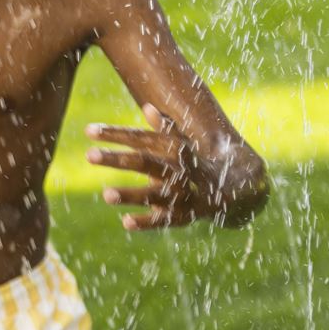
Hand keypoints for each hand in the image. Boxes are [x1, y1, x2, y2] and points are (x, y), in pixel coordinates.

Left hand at [86, 102, 221, 230]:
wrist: (239, 188)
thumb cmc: (200, 164)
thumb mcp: (184, 145)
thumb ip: (165, 130)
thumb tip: (148, 107)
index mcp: (175, 150)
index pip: (142, 138)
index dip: (116, 134)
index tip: (89, 130)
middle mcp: (179, 170)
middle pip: (145, 163)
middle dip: (118, 159)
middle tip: (89, 155)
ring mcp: (183, 194)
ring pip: (154, 194)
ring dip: (131, 194)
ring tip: (105, 194)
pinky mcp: (184, 216)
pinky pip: (164, 220)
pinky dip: (146, 222)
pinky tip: (125, 222)